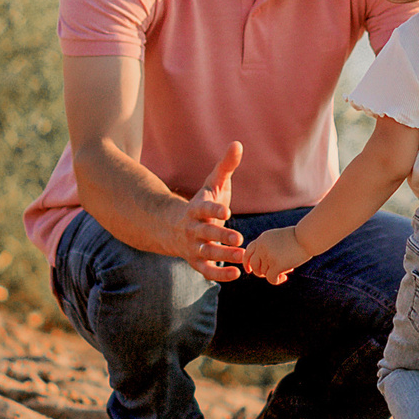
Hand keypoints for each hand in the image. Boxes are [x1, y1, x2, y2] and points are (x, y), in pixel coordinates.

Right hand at [178, 141, 245, 281]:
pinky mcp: (196, 261)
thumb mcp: (213, 183)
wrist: (176, 227)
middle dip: (220, 236)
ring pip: (206, 254)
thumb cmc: (202, 202)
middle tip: (238, 239)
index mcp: (195, 209)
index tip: (226, 212)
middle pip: (205, 234)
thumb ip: (226, 166)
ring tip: (242, 257)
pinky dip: (219, 275)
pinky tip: (236, 274)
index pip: (203, 209)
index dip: (213, 211)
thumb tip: (238, 144)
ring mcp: (193, 247)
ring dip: (223, 257)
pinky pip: (206, 271)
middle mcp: (192, 229)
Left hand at [242, 227, 306, 283]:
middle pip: (254, 265)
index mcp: (262, 239)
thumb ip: (268, 248)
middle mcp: (262, 247)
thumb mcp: (278, 238)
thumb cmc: (297, 238)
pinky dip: (276, 281)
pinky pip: (270, 279)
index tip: (250, 270)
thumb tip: (263, 269)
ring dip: (273, 275)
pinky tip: (284, 278)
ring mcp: (268, 256)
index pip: (248, 252)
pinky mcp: (276, 265)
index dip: (247, 263)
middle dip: (260, 271)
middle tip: (272, 273)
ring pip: (263, 273)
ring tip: (285, 272)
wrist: (307, 237)